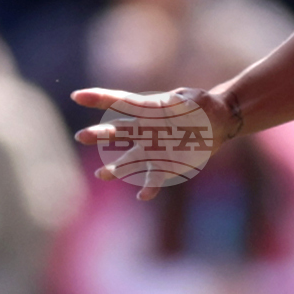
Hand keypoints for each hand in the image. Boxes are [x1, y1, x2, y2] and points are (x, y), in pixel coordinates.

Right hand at [71, 83, 238, 201]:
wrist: (217, 125)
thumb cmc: (202, 106)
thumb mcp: (195, 100)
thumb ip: (182, 102)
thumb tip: (173, 100)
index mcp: (147, 110)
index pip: (119, 101)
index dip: (98, 98)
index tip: (76, 96)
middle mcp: (143, 131)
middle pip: (117, 132)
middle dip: (99, 134)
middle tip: (81, 136)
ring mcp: (151, 150)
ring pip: (128, 161)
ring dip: (115, 169)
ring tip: (101, 175)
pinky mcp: (164, 166)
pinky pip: (153, 179)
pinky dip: (149, 188)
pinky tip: (142, 196)